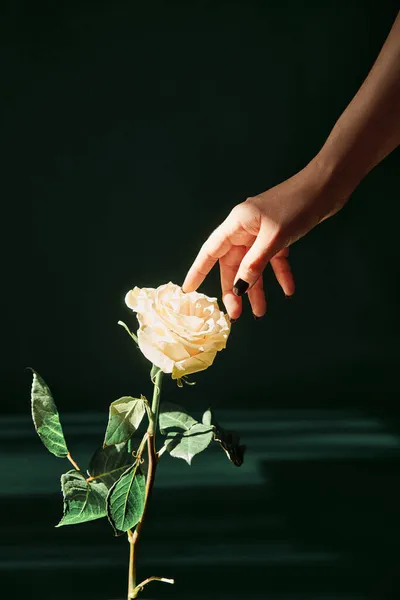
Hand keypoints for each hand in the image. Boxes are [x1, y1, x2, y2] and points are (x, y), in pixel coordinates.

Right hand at [182, 159, 348, 319]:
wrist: (327, 186)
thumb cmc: (297, 206)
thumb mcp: (274, 238)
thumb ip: (255, 264)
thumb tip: (239, 287)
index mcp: (237, 224)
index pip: (210, 251)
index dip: (198, 271)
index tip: (188, 290)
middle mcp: (246, 229)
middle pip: (233, 263)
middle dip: (234, 289)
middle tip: (236, 314)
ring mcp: (262, 232)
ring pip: (253, 265)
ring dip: (257, 288)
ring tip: (260, 311)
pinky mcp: (279, 235)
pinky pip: (273, 259)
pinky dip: (279, 274)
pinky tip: (288, 290)